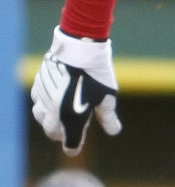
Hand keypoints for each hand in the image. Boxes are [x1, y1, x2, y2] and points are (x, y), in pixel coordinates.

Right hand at [31, 27, 121, 155]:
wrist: (80, 49)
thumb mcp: (107, 96)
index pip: (70, 143)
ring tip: (59, 116)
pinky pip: (37, 100)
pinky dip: (43, 103)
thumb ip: (108, 116)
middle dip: (60, 134)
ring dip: (49, 120)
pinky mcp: (39, 85)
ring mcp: (43, 99)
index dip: (74, 147)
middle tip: (67, 132)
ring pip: (40, 117)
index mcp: (71, 120)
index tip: (75, 148)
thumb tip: (114, 131)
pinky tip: (52, 98)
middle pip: (52, 131)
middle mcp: (53, 113)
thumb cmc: (97, 74)